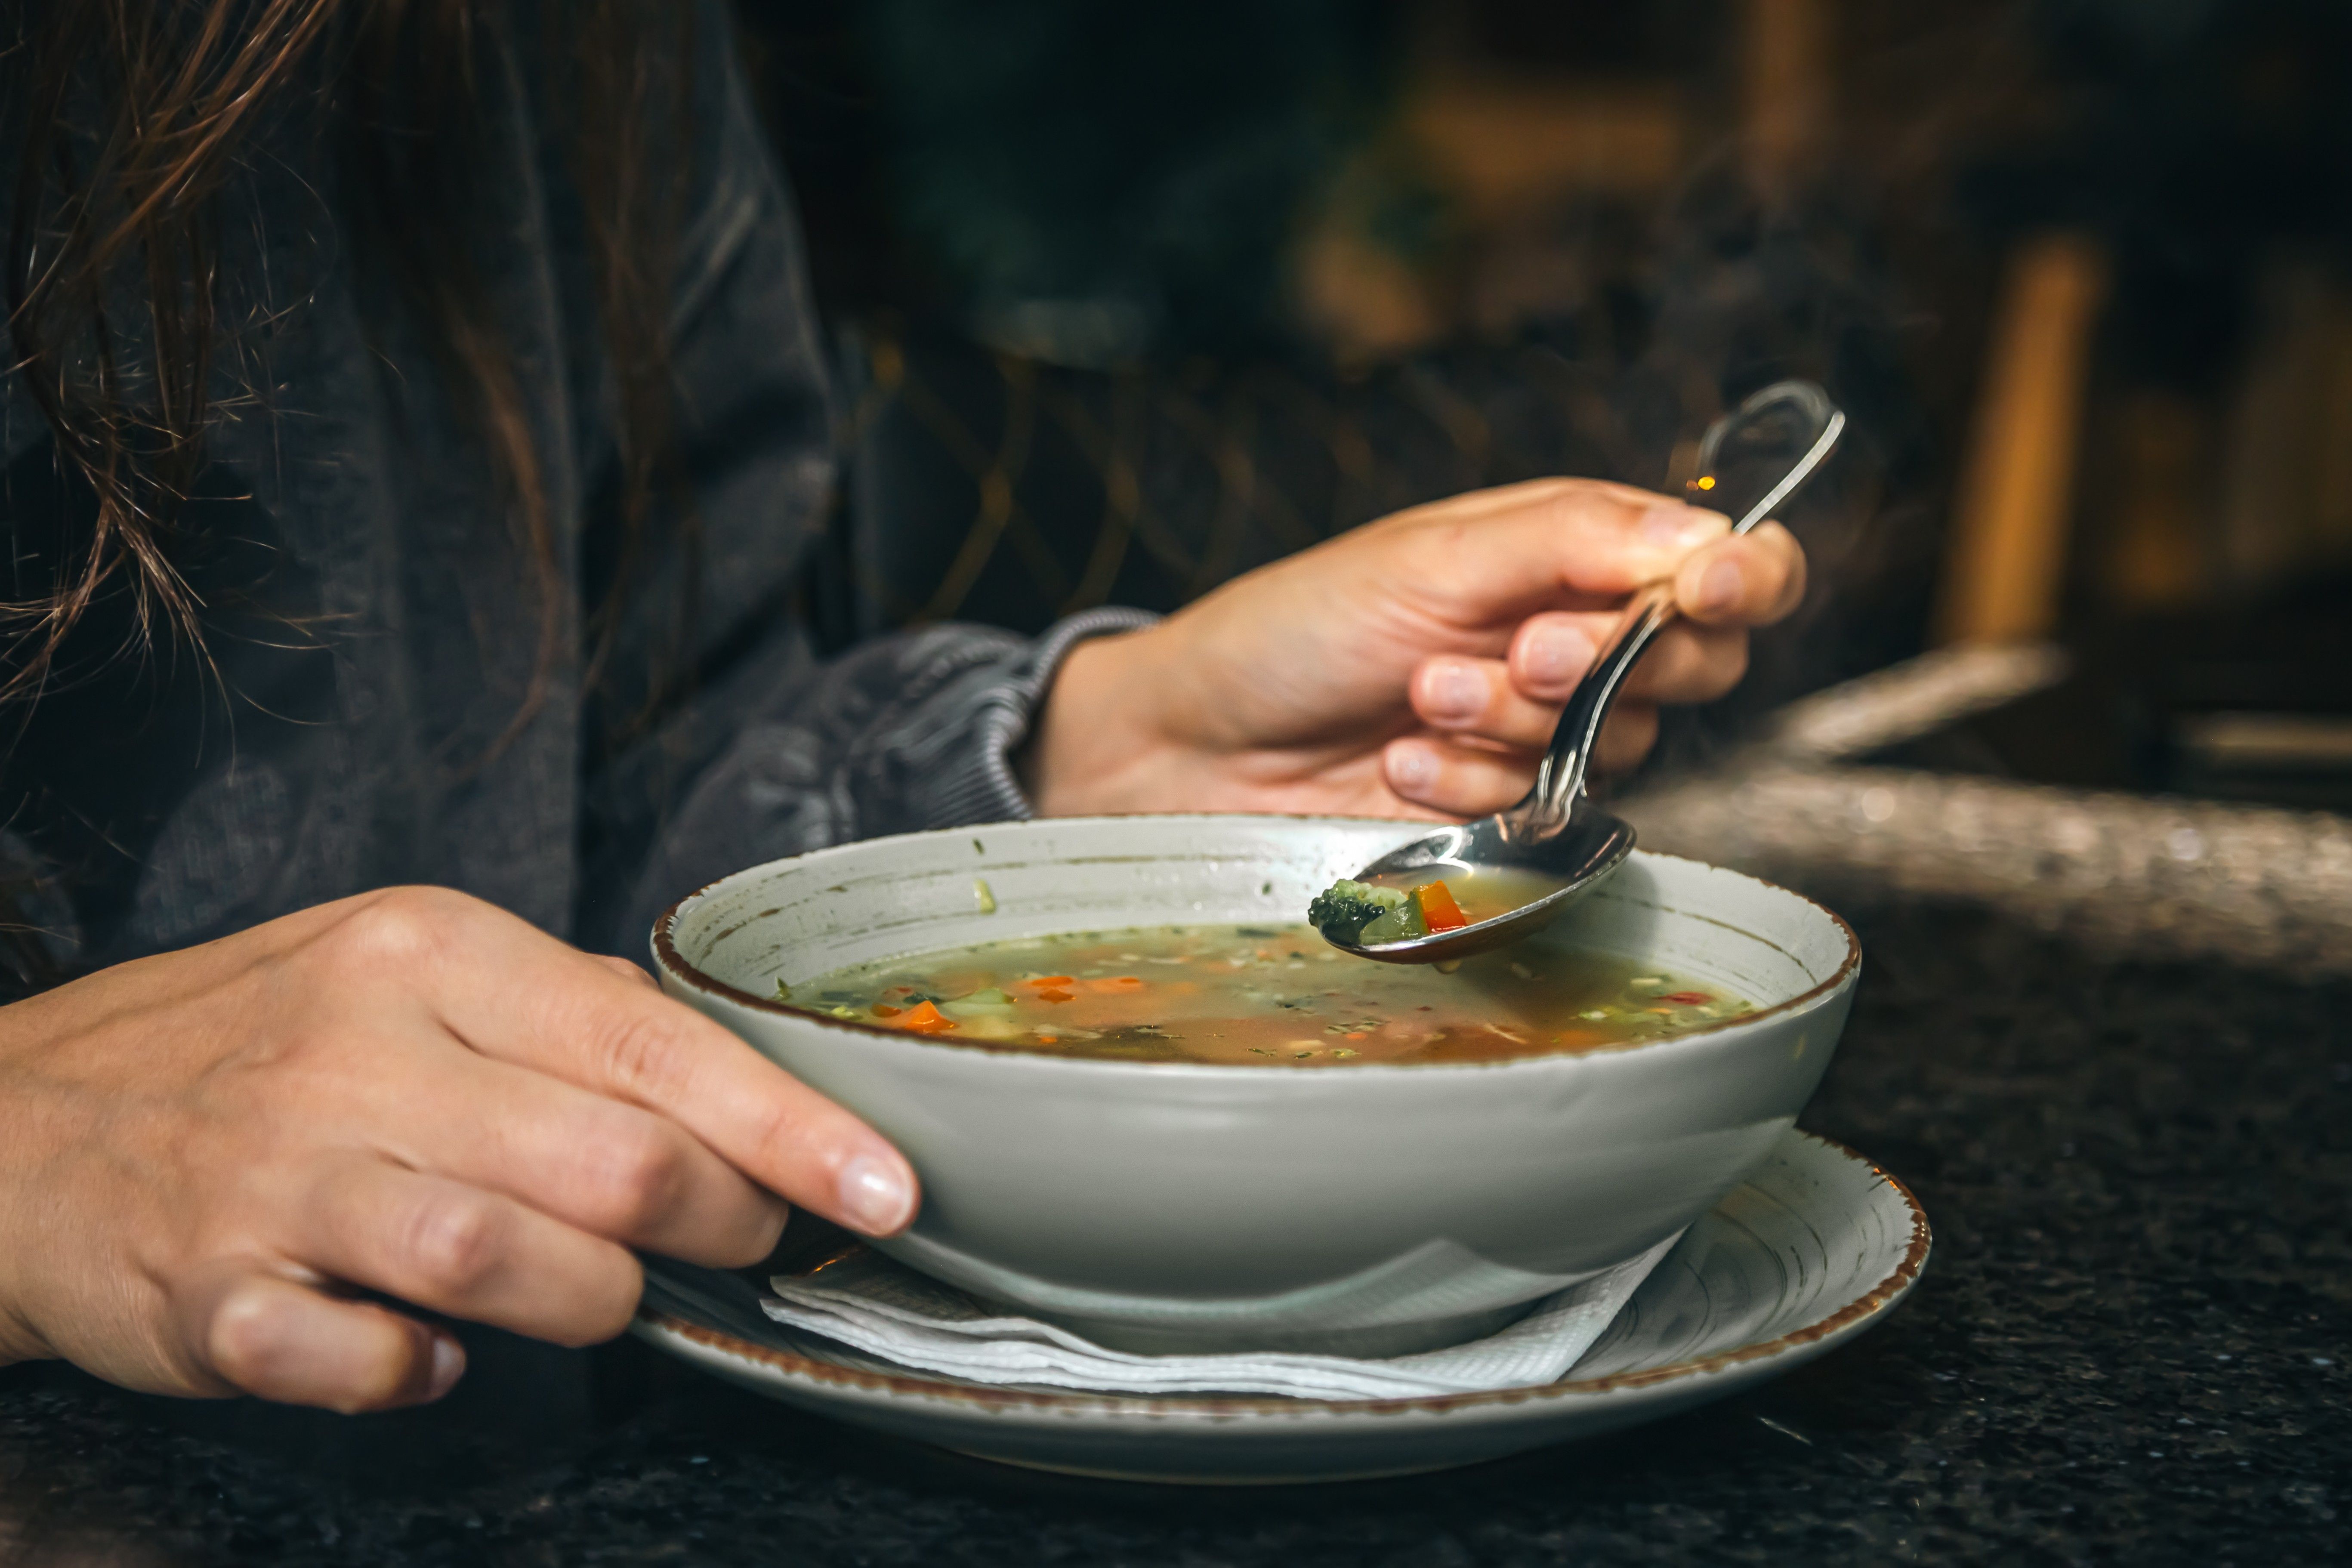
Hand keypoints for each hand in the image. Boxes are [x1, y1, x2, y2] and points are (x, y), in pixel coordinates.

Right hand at [0, 888, 917, 1410]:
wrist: (29, 1119)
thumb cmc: (262, 1042)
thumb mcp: (413, 973)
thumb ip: (572, 1020)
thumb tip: (733, 1089)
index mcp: (431, 954)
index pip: (656, 1044)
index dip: (788, 1130)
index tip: (883, 1188)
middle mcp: (359, 1053)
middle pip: (610, 1162)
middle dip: (714, 1221)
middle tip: (738, 1239)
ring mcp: (278, 1177)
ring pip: (506, 1262)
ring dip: (590, 1302)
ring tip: (593, 1294)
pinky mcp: (211, 1296)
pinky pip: (366, 1362)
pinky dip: (424, 1372)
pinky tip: (434, 1350)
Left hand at [1027, 478, 1805, 817]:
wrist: (1196, 743)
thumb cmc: (1295, 626)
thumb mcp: (1429, 557)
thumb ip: (1571, 541)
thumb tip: (1706, 539)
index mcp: (1570, 550)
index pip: (1722, 562)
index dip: (1745, 579)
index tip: (1710, 592)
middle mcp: (1573, 635)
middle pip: (1695, 661)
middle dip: (1604, 661)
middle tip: (1515, 647)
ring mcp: (1543, 726)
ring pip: (1620, 740)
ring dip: (1513, 722)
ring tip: (1417, 696)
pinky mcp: (1506, 807)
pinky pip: (1547, 807)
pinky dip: (1470, 783)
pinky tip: (1400, 762)